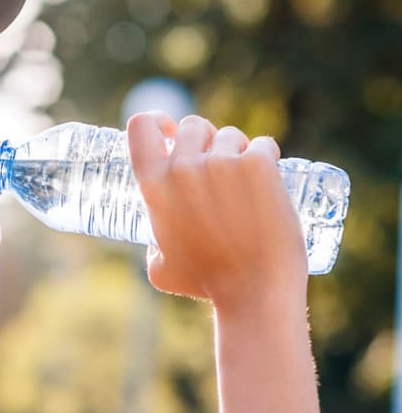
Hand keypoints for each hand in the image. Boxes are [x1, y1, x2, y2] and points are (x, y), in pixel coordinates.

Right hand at [126, 112, 307, 308]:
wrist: (253, 291)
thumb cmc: (206, 284)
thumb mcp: (160, 267)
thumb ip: (154, 245)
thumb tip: (158, 243)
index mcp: (153, 186)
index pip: (141, 126)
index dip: (156, 121)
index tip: (169, 131)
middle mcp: (183, 167)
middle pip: (192, 125)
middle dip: (205, 140)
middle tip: (220, 168)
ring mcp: (222, 163)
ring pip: (230, 135)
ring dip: (238, 151)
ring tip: (247, 185)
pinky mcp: (258, 164)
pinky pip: (263, 144)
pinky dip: (267, 157)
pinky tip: (270, 180)